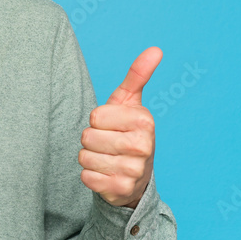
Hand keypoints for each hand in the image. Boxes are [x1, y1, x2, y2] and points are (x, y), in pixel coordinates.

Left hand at [78, 47, 161, 208]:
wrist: (136, 175)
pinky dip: (90, 176)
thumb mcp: (131, 102)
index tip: (112, 126)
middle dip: (92, 140)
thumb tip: (156, 49)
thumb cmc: (127, 132)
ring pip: (84, 157)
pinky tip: (106, 174)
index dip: (98, 121)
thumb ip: (138, 75)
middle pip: (88, 137)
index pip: (95, 116)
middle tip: (108, 143)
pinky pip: (86, 178)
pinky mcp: (121, 190)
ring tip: (107, 158)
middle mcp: (143, 147)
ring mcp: (133, 170)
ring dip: (90, 158)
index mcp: (144, 121)